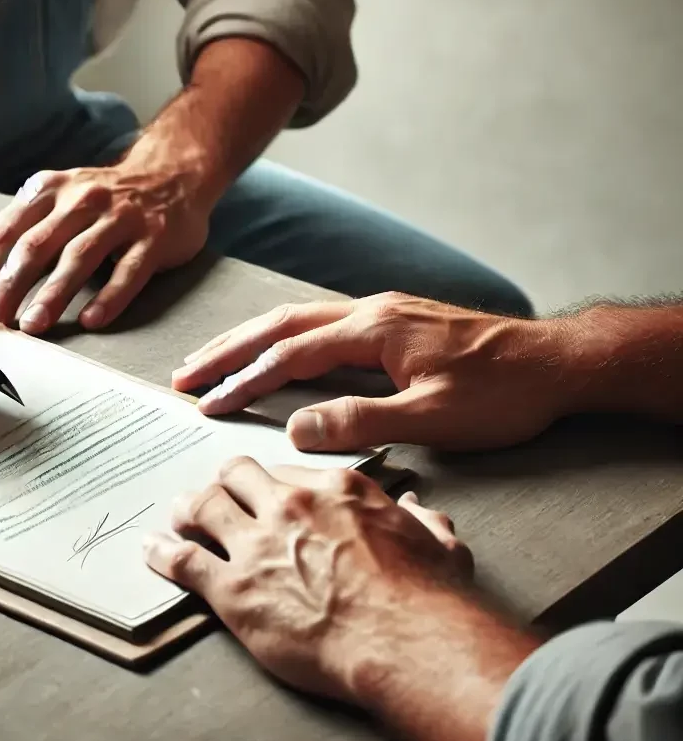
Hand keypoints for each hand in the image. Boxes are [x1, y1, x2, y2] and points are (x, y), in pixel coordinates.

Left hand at [0, 158, 212, 333]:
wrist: (171, 175)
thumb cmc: (102, 197)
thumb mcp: (48, 201)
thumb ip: (0, 227)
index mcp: (49, 190)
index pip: (6, 230)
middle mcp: (82, 199)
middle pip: (37, 245)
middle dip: (10, 286)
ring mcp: (120, 217)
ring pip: (80, 257)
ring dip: (54, 294)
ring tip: (34, 325)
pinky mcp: (154, 237)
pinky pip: (129, 271)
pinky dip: (110, 296)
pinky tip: (92, 320)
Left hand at [145, 461, 471, 699]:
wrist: (402, 639)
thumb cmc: (426, 596)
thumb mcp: (437, 546)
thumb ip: (422, 523)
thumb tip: (423, 515)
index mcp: (334, 489)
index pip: (288, 469)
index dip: (272, 481)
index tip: (264, 490)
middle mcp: (289, 505)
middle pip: (237, 474)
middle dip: (224, 482)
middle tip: (216, 492)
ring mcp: (257, 545)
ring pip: (204, 507)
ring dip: (188, 509)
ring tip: (179, 514)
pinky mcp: (234, 589)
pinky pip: (184, 560)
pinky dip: (162, 553)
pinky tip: (151, 550)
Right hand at [172, 293, 570, 450]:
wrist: (556, 362)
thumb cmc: (502, 392)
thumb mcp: (434, 417)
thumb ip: (361, 421)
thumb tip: (295, 429)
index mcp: (373, 330)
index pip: (290, 355)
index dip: (244, 380)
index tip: (207, 403)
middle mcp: (370, 311)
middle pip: (281, 324)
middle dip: (228, 349)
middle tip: (185, 373)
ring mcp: (381, 312)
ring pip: (298, 320)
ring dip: (251, 339)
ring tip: (213, 359)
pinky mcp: (393, 321)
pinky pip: (321, 324)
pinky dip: (284, 338)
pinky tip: (274, 351)